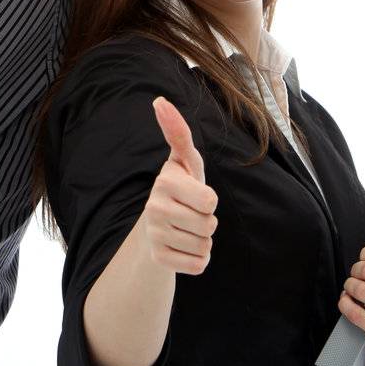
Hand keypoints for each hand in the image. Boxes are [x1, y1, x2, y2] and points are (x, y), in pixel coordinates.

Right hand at [138, 96, 218, 275]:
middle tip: (191, 212)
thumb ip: (177, 132)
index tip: (193, 192)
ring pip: (205, 245)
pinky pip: (198, 265)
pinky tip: (182, 246)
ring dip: (202, 239)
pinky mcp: (158, 259)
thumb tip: (159, 100)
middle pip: (209, 225)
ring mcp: (154, 236)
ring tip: (186, 228)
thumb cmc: (180, 187)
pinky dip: (197, 259)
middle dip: (207, 220)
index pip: (210, 202)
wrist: (156, 227)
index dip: (209, 200)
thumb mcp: (184, 161)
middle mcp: (154, 209)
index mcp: (164, 182)